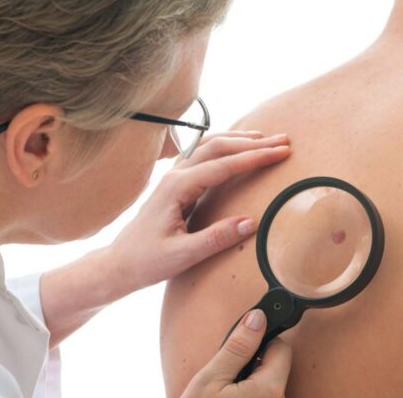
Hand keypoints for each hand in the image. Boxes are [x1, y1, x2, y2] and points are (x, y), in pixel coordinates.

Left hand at [110, 130, 290, 288]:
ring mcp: (174, 178)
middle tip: (282, 141)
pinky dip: (225, 148)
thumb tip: (250, 222)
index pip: (223, 165)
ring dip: (239, 141)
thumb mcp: (182, 255)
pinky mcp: (176, 185)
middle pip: (218, 148)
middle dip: (252, 143)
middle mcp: (175, 176)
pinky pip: (203, 157)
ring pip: (209, 148)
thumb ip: (216, 238)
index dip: (254, 158)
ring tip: (266, 139)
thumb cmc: (146, 261)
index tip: (280, 153)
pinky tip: (237, 150)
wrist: (120, 264)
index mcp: (177, 188)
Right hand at [182, 309, 291, 397]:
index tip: (240, 343)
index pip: (282, 348)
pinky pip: (262, 395)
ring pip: (268, 381)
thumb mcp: (211, 379)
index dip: (261, 339)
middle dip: (255, 360)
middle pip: (277, 365)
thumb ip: (237, 347)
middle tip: (227, 370)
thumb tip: (258, 317)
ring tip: (224, 389)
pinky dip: (249, 392)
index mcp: (270, 389)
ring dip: (251, 378)